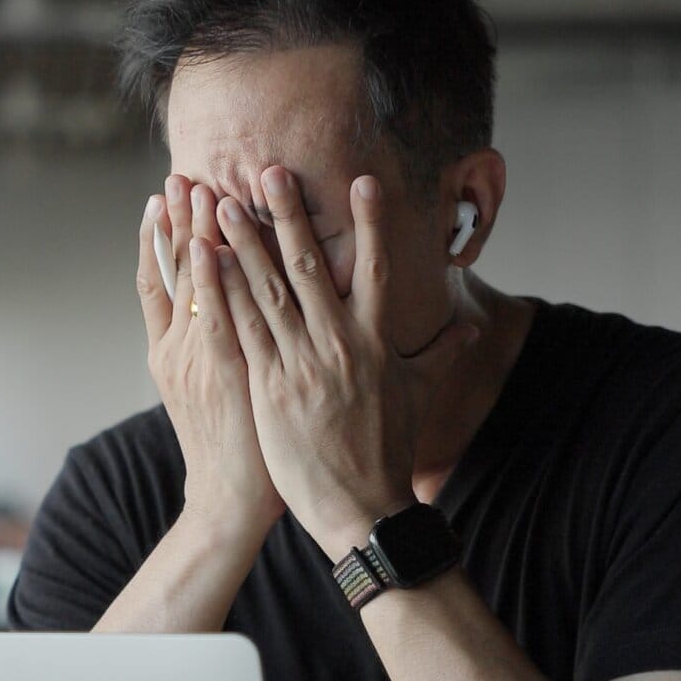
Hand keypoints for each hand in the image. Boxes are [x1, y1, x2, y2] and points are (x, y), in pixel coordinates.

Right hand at [138, 175, 284, 536]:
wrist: (229, 502)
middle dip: (174, 221)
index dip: (158, 239)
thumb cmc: (238, 451)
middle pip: (171, 272)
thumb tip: (232, 318)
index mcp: (171, 353)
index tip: (159, 197)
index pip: (160, 282)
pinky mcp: (219, 371)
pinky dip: (209, 278)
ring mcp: (193, 358)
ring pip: (190, 284)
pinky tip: (212, 244)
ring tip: (192, 188)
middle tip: (175, 175)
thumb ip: (219, 351)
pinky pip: (214, 314)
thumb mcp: (217, 393)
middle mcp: (175, 349)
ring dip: (191, 232)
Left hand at [212, 168, 476, 553]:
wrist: (362, 509)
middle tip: (268, 171)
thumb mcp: (419, 396)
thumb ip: (441, 354)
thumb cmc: (388, 452)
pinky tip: (206, 263)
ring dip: (241, 243)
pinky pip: (243, 329)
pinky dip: (224, 293)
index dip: (371, 222)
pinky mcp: (270, 387)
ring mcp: (303, 365)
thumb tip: (473, 325)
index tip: (363, 181)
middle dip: (287, 216)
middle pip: (311, 267)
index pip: (378, 268)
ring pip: (268, 291)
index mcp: (379, 342)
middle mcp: (341, 345)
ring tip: (218, 203)